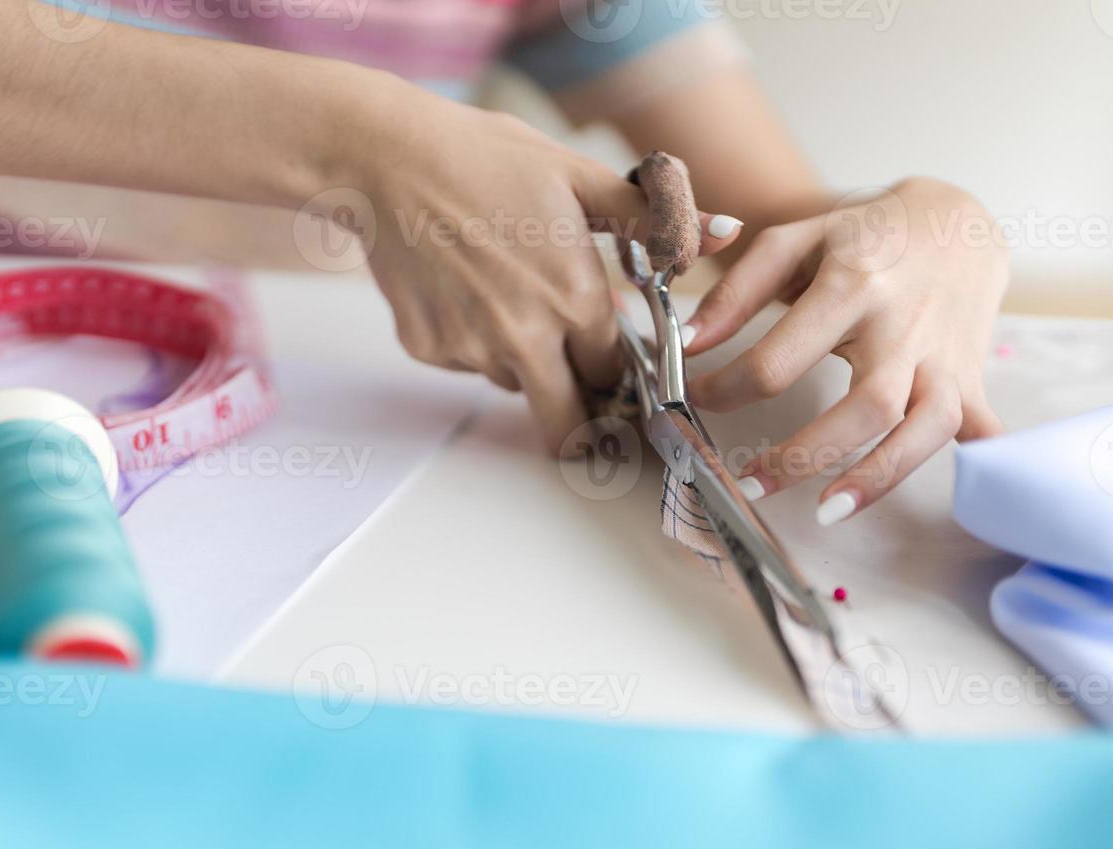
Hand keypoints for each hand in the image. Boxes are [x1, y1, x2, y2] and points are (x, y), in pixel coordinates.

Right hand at [335, 83, 742, 453]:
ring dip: (523, 360)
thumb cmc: (486, 159)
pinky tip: (465, 288)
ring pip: (514, 383)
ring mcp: (469, 348)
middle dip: (582, 418)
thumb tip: (723, 233)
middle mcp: (522, 336)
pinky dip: (474, 341)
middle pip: (566, 424)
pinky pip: (466, 364)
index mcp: (573, 298)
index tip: (614, 359)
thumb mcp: (579, 177)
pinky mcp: (427, 349)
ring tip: (507, 293)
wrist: (389, 160)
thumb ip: (654, 219)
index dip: (618, 369)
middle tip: (582, 396)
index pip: (615, 375)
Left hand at [683, 178, 1008, 522]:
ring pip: (925, 427)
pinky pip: (980, 430)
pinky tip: (951, 498)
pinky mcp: (972, 378)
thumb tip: (687, 343)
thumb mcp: (794, 241)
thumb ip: (736, 291)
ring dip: (880, 476)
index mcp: (853, 286)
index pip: (780, 357)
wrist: (957, 219)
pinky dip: (976, 465)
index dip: (728, 389)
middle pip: (866, 405)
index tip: (697, 401)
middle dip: (805, 454)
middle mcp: (905, 326)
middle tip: (751, 484)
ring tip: (827, 513)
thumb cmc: (864, 235)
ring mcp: (946, 357)